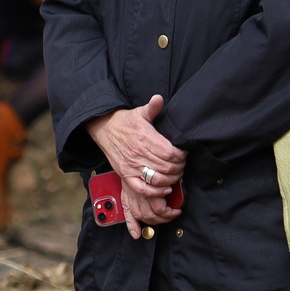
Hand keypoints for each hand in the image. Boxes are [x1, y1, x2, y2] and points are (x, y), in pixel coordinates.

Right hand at [89, 96, 185, 237]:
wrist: (105, 129)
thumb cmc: (125, 122)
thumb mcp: (139, 112)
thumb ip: (152, 107)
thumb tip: (159, 98)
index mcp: (145, 138)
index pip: (170, 152)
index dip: (181, 155)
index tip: (184, 153)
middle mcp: (138, 153)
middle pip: (166, 167)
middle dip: (179, 167)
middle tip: (182, 165)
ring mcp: (131, 166)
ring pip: (158, 178)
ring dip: (171, 179)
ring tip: (176, 174)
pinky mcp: (126, 175)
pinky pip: (142, 188)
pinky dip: (155, 192)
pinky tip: (165, 189)